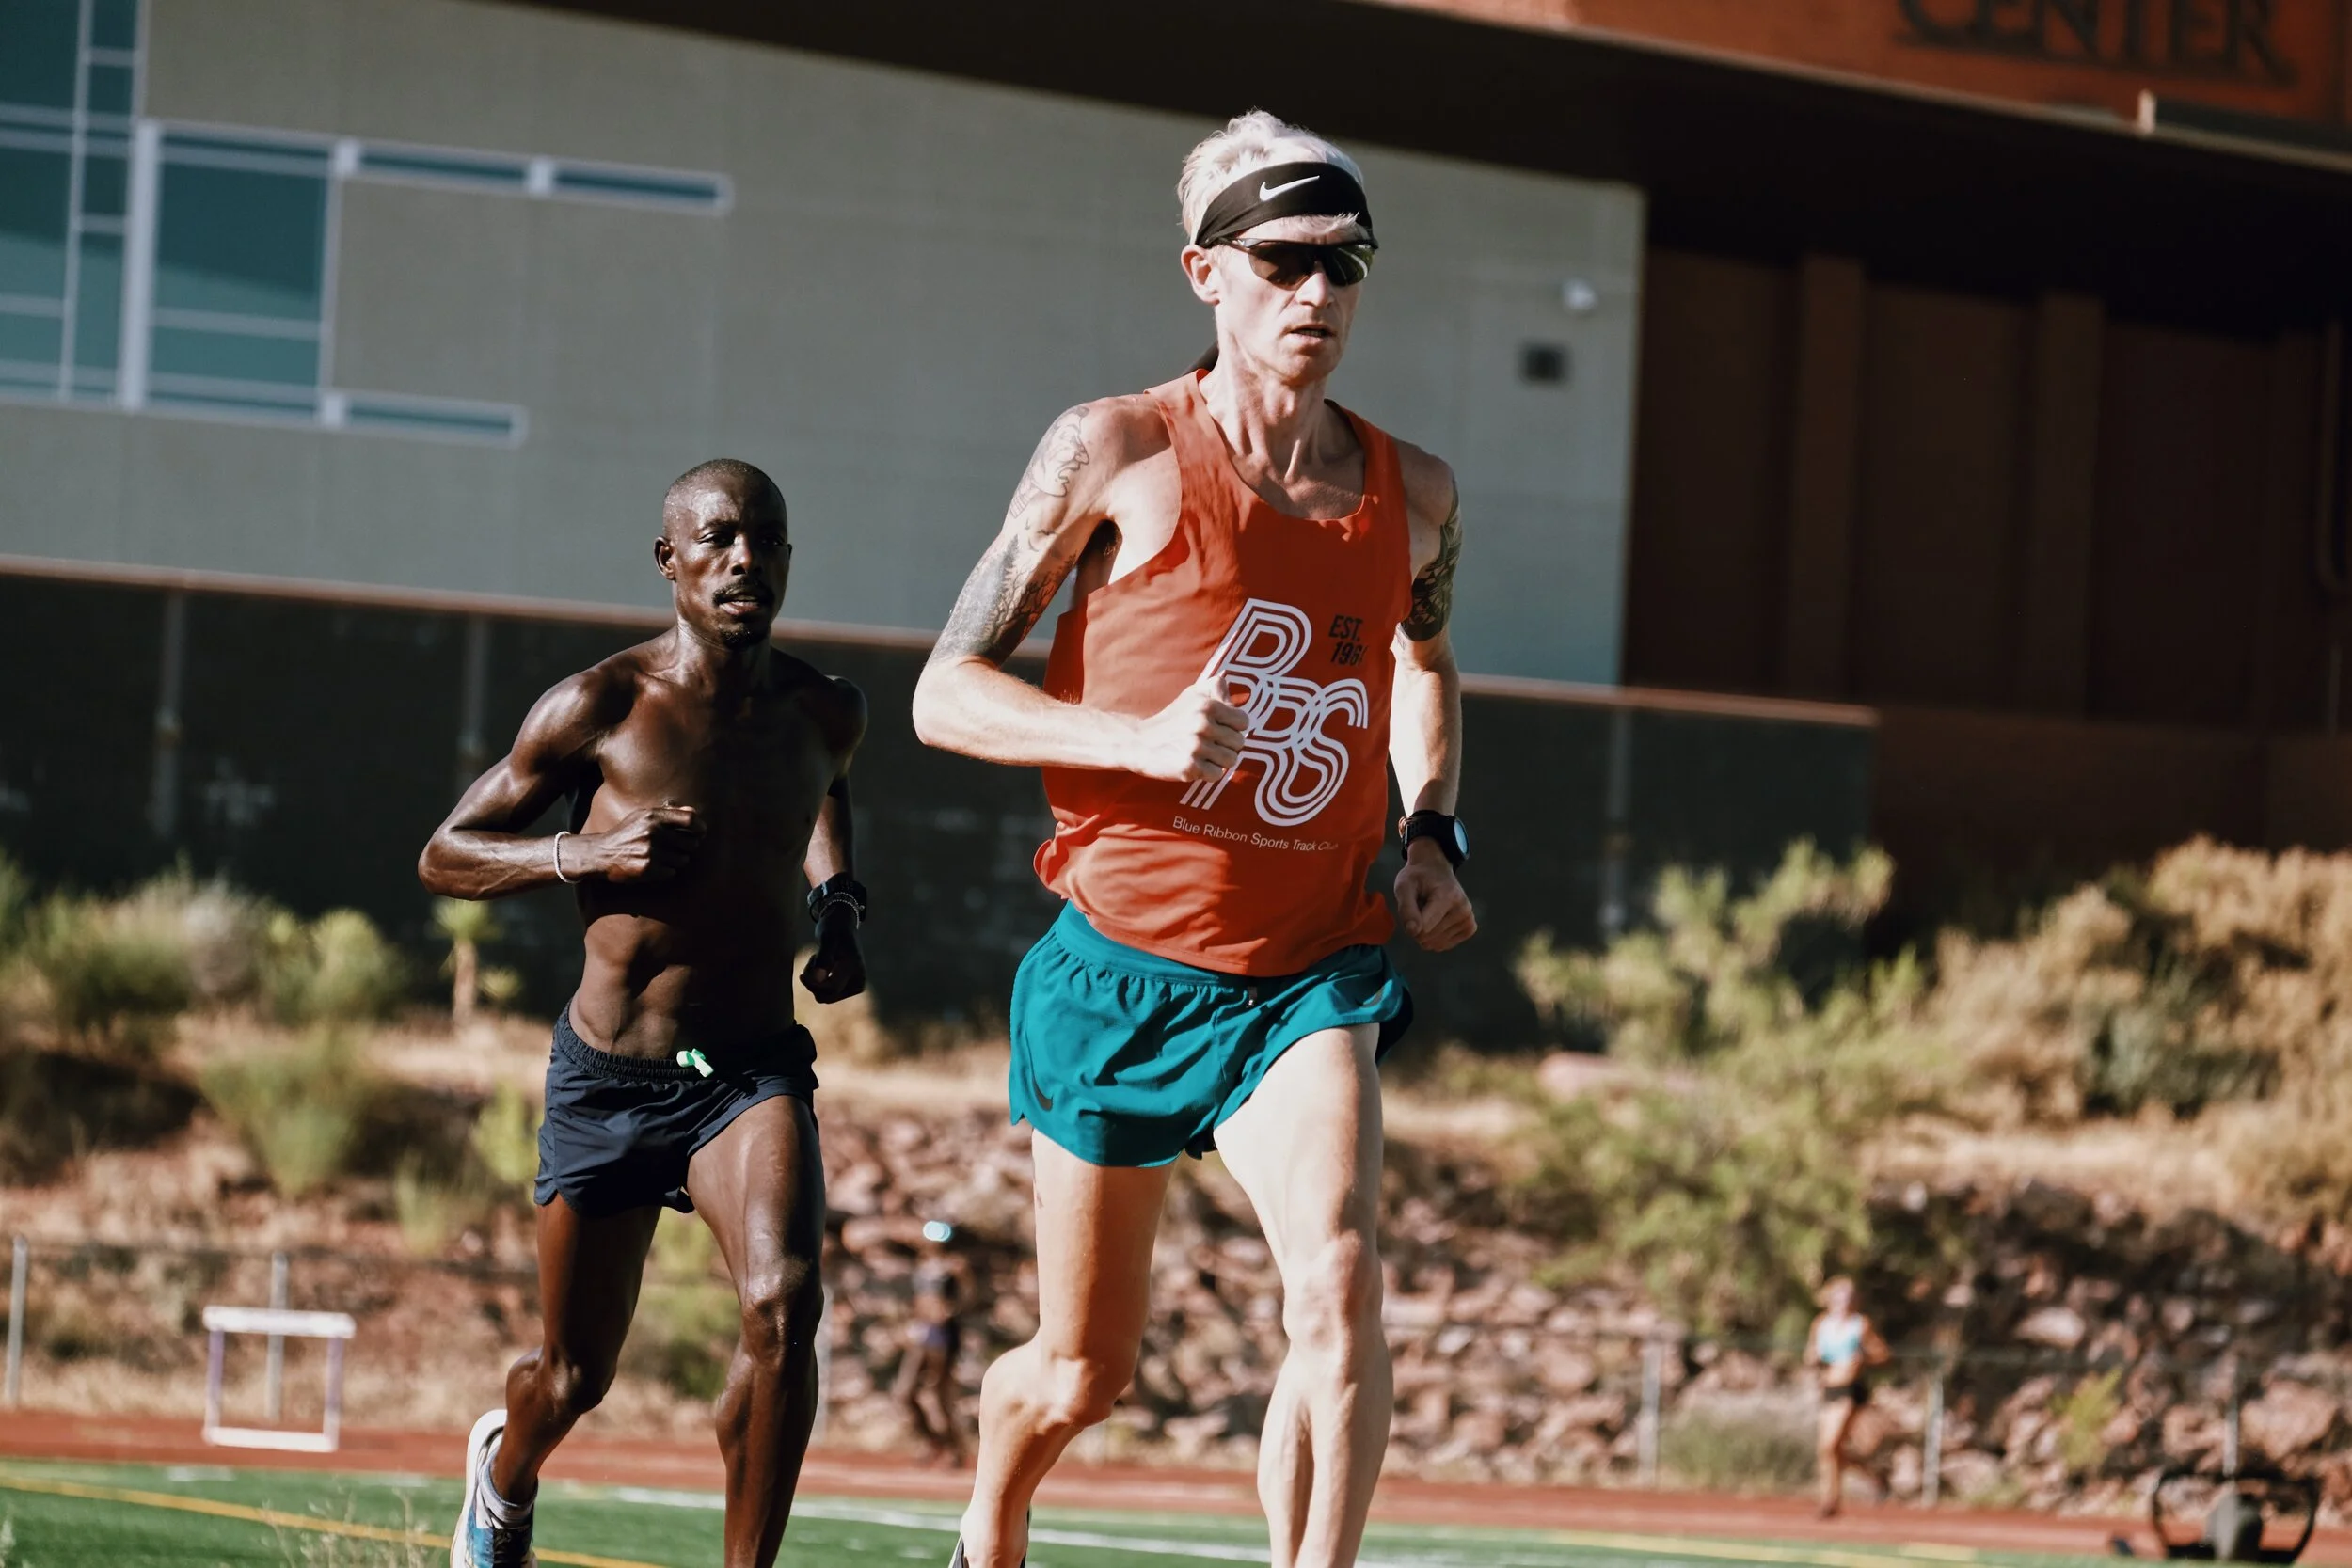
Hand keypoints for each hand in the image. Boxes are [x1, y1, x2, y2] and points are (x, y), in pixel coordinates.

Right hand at [584, 802, 704, 882]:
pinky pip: (672, 872)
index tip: (701, 833)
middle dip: (687, 847)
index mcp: (653, 816)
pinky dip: (667, 871)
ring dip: (677, 861)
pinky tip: (655, 867)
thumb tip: (694, 812)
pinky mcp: (647, 869)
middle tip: (677, 848)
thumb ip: (669, 813)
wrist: (601, 854)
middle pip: (690, 842)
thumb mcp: (643, 817)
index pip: (689, 819)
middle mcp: (653, 832)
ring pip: (683, 860)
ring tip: (663, 858)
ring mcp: (650, 851)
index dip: (700, 827)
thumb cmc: (626, 833)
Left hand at [799, 917, 865, 1002]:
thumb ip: (823, 957)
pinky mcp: (848, 988)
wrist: (842, 926)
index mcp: (856, 968)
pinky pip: (825, 994)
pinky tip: (821, 965)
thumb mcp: (827, 938)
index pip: (831, 988)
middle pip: (827, 997)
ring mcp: (854, 987)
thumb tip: (818, 979)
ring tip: (817, 959)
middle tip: (811, 961)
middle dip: (813, 983)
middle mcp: (859, 981)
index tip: (801, 975)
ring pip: (824, 997)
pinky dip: (818, 982)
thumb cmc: (834, 929)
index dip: (814, 985)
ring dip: (814, 981)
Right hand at [1127, 683, 1250, 782]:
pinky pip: (1217, 775)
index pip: (1243, 722)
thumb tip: (1229, 684)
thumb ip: (1215, 688)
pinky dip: (1208, 773)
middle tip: (1206, 744)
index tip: (1217, 729)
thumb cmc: (1173, 719)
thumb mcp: (1192, 695)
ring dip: (1218, 760)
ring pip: (1231, 760)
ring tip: (1201, 754)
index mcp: (1207, 705)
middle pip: (1239, 743)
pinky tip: (1194, 764)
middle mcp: (1202, 724)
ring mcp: (1195, 746)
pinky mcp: (1189, 767)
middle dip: (1226, 745)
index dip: (1233, 727)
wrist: (1140, 743)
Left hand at [1395, 841, 1475, 950]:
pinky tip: (1436, 920)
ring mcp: (1468, 918)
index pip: (1424, 927)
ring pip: (1435, 943)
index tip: (1410, 907)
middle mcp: (1463, 908)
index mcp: (1447, 896)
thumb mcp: (1404, 886)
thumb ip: (1406, 909)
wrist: (1435, 869)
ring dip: (1426, 932)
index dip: (1410, 923)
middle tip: (1419, 906)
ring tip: (1429, 911)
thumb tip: (1413, 932)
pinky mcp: (1470, 927)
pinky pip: (1444, 945)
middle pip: (1428, 937)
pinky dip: (1435, 937)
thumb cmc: (1417, 878)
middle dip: (1417, 927)